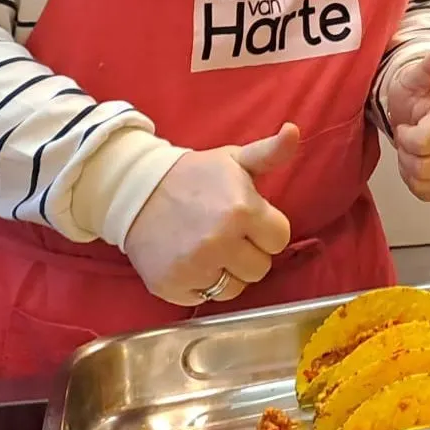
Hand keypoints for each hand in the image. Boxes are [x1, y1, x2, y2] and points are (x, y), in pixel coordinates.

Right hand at [123, 124, 297, 306]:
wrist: (135, 192)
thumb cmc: (193, 177)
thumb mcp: (234, 160)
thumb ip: (271, 152)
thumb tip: (294, 131)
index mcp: (242, 210)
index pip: (279, 240)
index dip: (265, 231)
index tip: (247, 221)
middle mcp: (220, 241)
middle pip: (260, 268)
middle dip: (248, 253)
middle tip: (226, 235)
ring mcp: (195, 266)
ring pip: (235, 288)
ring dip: (227, 272)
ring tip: (209, 249)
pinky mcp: (172, 285)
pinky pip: (204, 298)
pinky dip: (200, 284)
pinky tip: (189, 261)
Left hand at [383, 42, 429, 201]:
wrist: (420, 112)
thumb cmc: (417, 95)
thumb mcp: (417, 77)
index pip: (424, 143)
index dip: (407, 136)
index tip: (408, 124)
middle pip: (424, 167)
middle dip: (408, 153)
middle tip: (409, 136)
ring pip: (426, 183)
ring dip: (411, 168)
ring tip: (414, 149)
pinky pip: (429, 194)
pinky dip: (417, 182)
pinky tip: (418, 162)